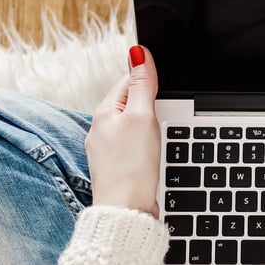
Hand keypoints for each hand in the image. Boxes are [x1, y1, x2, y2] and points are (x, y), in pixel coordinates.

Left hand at [84, 45, 161, 216]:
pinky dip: (146, 149)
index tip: (164, 92)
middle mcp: (101, 130)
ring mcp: (108, 151)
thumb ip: (142, 85)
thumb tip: (138, 52)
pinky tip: (153, 158)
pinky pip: (134, 148)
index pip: (129, 82)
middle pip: (132, 104)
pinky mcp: (118, 169)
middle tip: (162, 120)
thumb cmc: (132, 167)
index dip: (150, 81)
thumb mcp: (142, 117)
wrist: (126, 212)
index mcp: (104, 113)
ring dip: (150, 129)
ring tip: (158, 141)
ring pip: (134, 128)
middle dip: (151, 107)